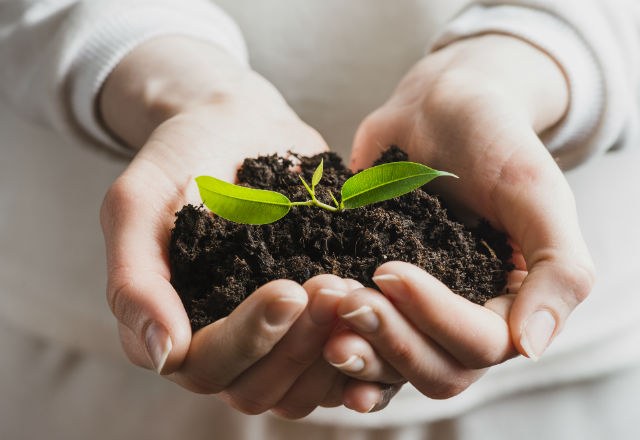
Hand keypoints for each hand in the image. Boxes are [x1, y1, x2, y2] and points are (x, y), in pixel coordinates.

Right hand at [99, 37, 366, 416]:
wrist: (237, 126)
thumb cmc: (182, 159)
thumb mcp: (138, 205)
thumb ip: (135, 281)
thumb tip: (162, 357)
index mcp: (175, 328)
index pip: (207, 366)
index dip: (249, 338)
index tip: (288, 289)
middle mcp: (224, 345)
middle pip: (259, 388)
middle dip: (299, 344)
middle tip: (331, 285)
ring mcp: (273, 340)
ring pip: (303, 389)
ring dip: (334, 350)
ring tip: (357, 290)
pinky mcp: (314, 324)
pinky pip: (340, 365)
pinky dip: (366, 351)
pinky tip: (385, 313)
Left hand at [325, 35, 594, 398]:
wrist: (439, 107)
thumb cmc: (494, 140)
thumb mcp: (536, 193)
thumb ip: (558, 268)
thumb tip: (531, 348)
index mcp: (512, 302)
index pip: (482, 345)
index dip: (435, 319)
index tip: (389, 270)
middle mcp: (468, 318)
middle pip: (438, 371)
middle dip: (392, 342)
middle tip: (348, 299)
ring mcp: (420, 312)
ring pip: (397, 369)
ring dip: (362, 354)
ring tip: (326, 316)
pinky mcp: (380, 298)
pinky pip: (365, 342)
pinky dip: (342, 351)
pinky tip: (315, 340)